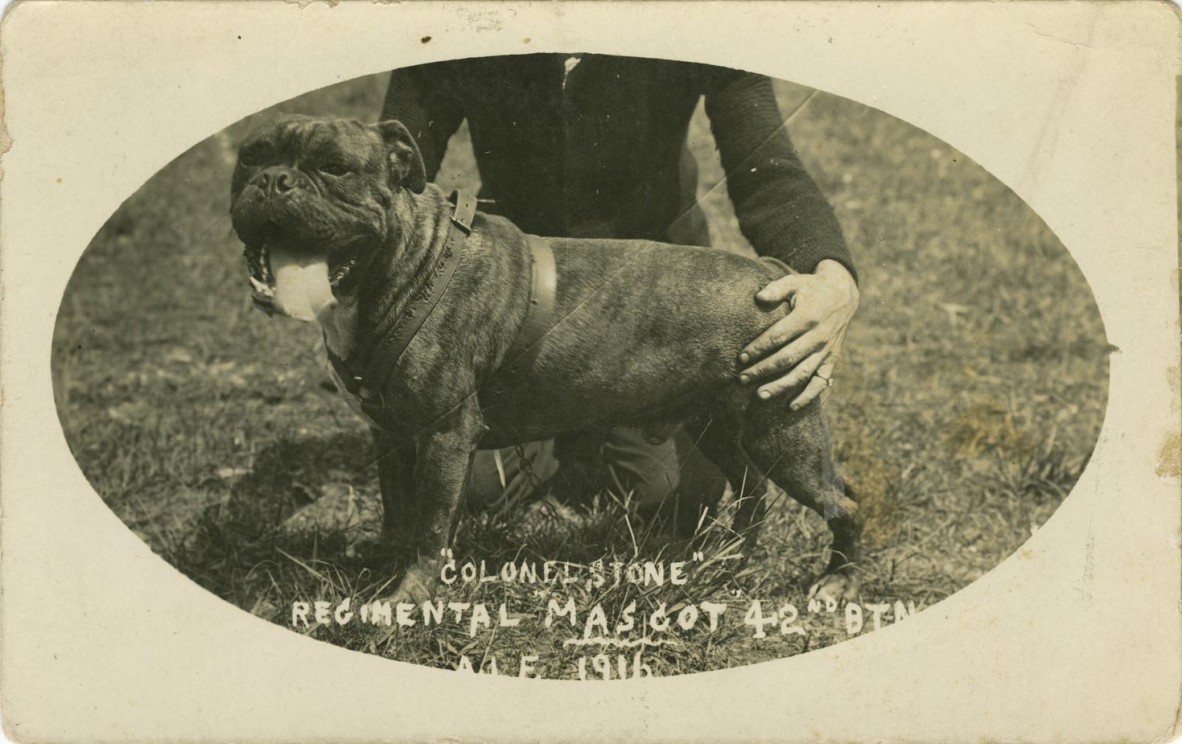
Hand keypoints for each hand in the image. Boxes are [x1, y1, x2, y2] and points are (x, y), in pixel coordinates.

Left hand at [737, 260, 858, 409]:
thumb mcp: (795, 282)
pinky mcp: (832, 359)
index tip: (741, 357)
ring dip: (781, 386)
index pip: (779, 336)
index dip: (759, 348)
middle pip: (787, 358)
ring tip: (760, 395)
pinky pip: (821, 382)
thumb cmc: (811, 288)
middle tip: (742, 379)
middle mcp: (818, 336)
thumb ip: (776, 289)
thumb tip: (757, 297)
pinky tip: (791, 407)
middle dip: (763, 370)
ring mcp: (826, 350)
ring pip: (802, 373)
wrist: (843, 293)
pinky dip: (808, 396)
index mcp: (807, 317)